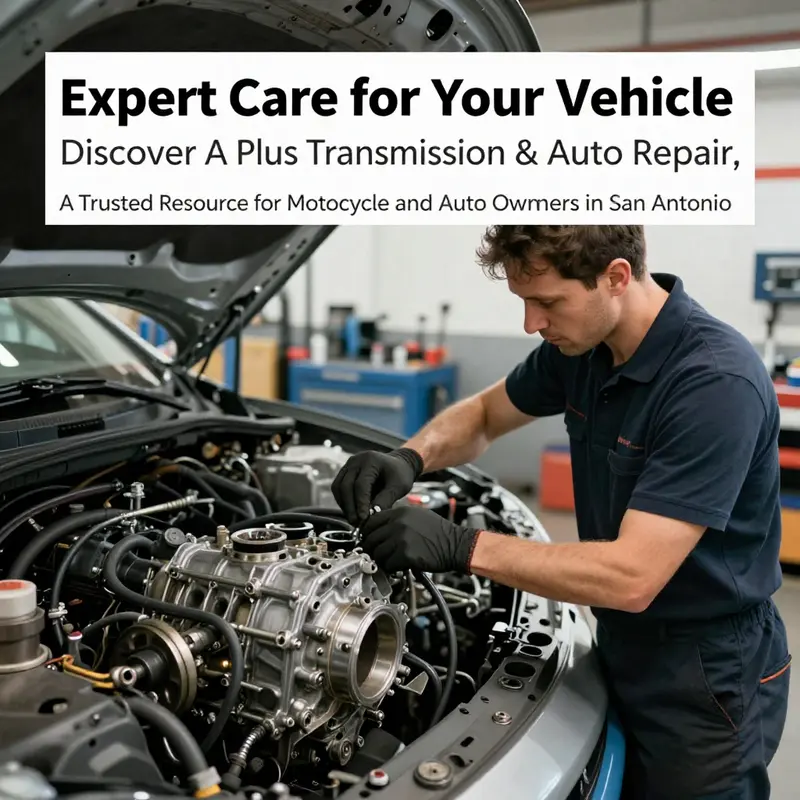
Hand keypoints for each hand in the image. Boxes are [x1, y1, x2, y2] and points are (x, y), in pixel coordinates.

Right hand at [331, 448, 423, 525]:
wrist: (398, 464)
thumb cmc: (400, 475)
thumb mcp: (398, 487)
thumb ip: (385, 500)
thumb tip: (371, 517)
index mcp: (371, 460)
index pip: (360, 484)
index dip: (360, 503)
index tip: (363, 519)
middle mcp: (356, 461)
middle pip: (345, 486)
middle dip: (349, 507)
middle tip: (356, 523)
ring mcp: (348, 465)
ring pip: (338, 487)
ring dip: (344, 505)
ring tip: (354, 520)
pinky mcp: (344, 472)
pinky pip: (338, 488)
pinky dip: (343, 501)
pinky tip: (352, 512)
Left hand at [359, 505, 480, 573]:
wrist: (457, 544)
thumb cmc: (441, 533)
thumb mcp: (418, 516)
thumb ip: (398, 519)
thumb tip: (381, 528)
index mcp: (400, 512)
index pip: (371, 521)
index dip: (367, 533)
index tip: (369, 539)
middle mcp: (398, 523)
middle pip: (371, 538)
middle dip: (372, 549)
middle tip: (378, 555)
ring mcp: (401, 538)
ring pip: (377, 553)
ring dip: (382, 560)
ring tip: (392, 561)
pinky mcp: (405, 555)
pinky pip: (388, 564)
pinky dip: (392, 568)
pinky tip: (400, 566)